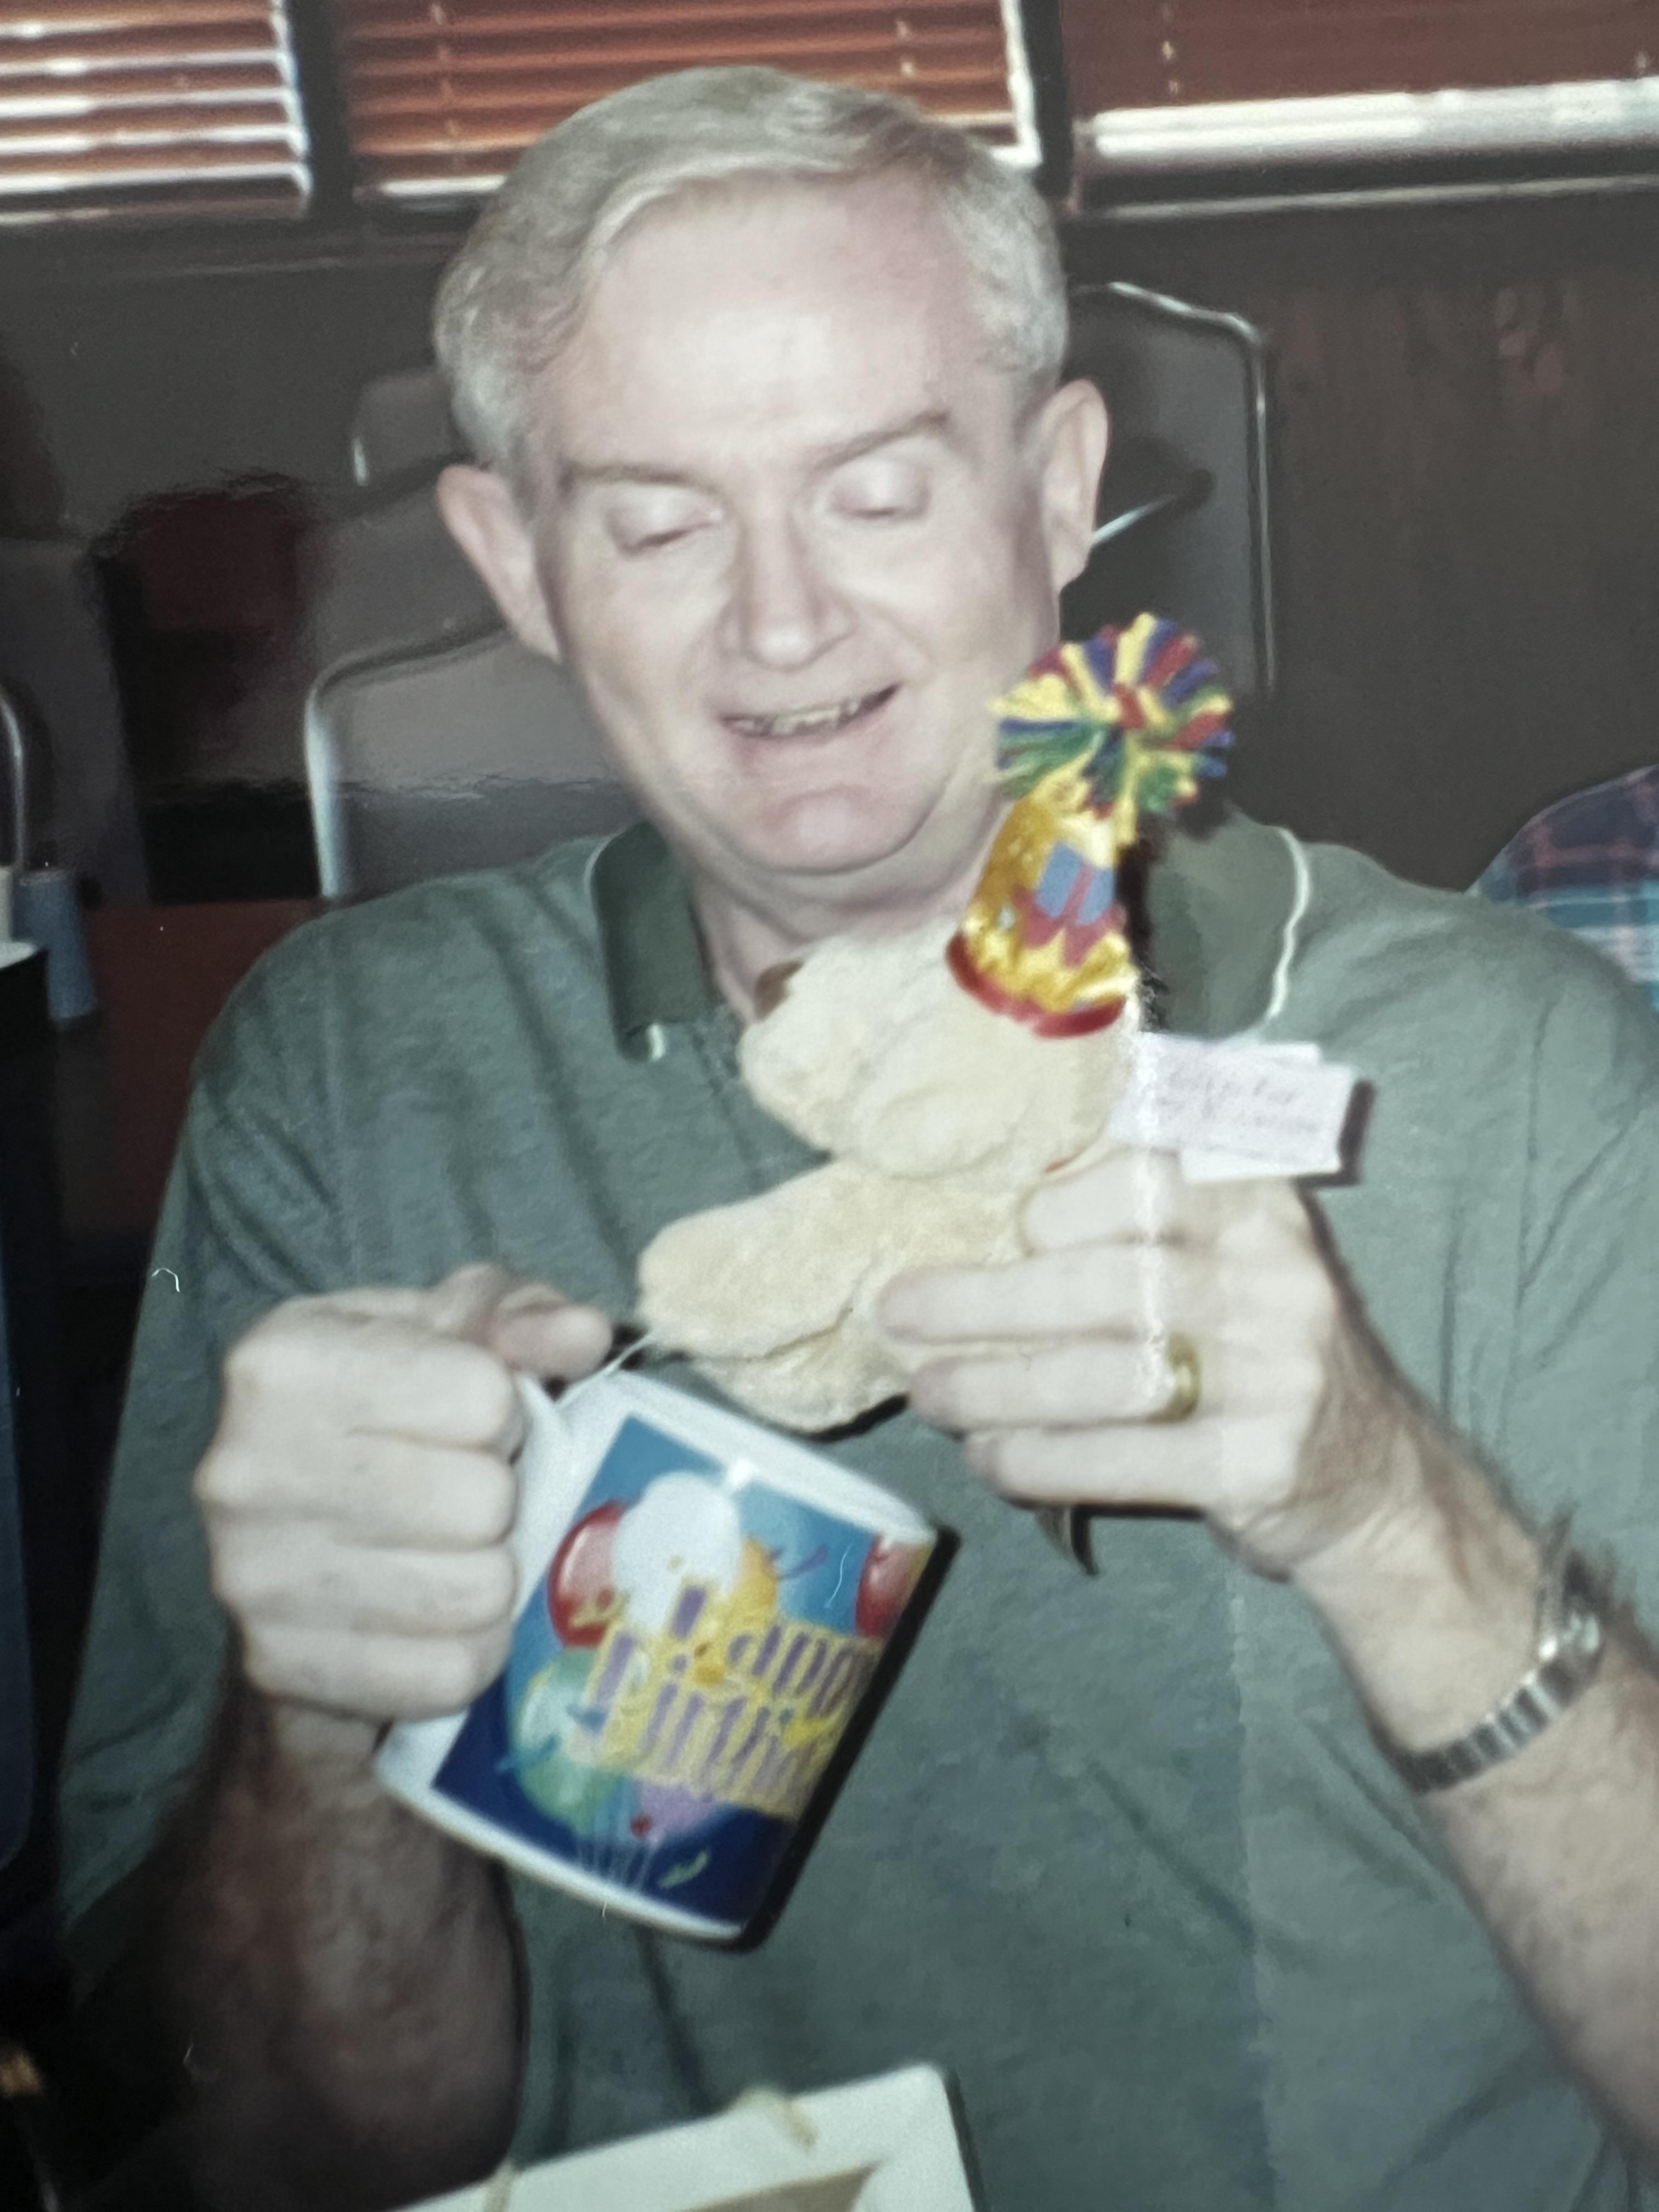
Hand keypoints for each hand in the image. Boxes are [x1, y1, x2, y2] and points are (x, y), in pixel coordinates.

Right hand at [198, 1264, 612, 1724]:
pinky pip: (450, 1673)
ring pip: (476, 1593)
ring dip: (490, 1575)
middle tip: (465, 1493)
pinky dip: (467, 1649)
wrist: (287, 1533)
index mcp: (285, 1361)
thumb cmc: (384, 1407)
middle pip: (483, 1502)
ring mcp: (254, 1579)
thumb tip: (585, 1334)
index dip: (502, 1411)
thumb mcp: (445, 1331)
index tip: (469, 1421)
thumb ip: (519, 1317)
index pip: (484, 1398)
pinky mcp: (281, 1667)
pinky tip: (433, 1613)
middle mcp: (248, 1470)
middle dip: (498, 1496)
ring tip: (453, 1549)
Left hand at [881, 1147, 1425, 1583]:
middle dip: (983, 1302)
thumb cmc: (1256, 1351)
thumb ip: (1136, 1218)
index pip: (1144, 1176)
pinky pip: (1124, 1458)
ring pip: (1103, 1373)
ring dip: (996, 1387)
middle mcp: (1275, 1271)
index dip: (1054, 1208)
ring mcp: (1277, 1370)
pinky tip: (991, 1460)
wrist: (1379, 1483)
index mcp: (1258, 1197)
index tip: (997, 1232)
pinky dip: (1042, 1460)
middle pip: (1102, 1281)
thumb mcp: (1229, 1254)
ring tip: (930, 1392)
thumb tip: (977, 1222)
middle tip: (899, 1314)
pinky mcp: (1261, 1462)